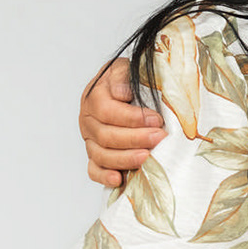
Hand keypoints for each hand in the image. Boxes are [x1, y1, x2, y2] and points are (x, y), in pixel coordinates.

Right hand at [80, 58, 164, 185]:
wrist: (122, 87)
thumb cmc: (127, 79)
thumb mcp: (125, 69)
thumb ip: (123, 77)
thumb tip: (122, 93)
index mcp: (93, 98)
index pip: (107, 112)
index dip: (132, 118)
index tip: (156, 119)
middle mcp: (88, 121)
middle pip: (106, 136)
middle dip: (135, 139)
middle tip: (159, 138)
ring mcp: (90, 140)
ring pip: (101, 155)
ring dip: (125, 159)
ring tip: (147, 158)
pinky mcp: (95, 155)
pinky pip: (94, 170)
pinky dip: (104, 177)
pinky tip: (119, 179)